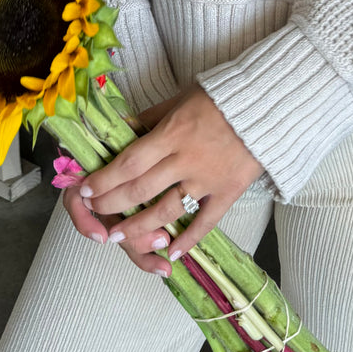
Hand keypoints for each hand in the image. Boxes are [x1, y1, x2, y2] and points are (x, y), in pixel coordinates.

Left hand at [76, 86, 262, 278]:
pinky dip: (188, 240)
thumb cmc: (220, 97)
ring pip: (167, 211)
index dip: (104, 179)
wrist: (267, 104)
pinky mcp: (229, 192)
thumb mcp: (179, 98)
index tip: (85, 189)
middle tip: (94, 212)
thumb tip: (120, 128)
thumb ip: (150, 118)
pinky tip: (171, 253)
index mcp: (172, 133)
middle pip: (141, 188)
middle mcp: (186, 160)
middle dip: (112, 203)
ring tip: (118, 238)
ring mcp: (208, 179)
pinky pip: (206, 222)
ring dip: (139, 227)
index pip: (129, 163)